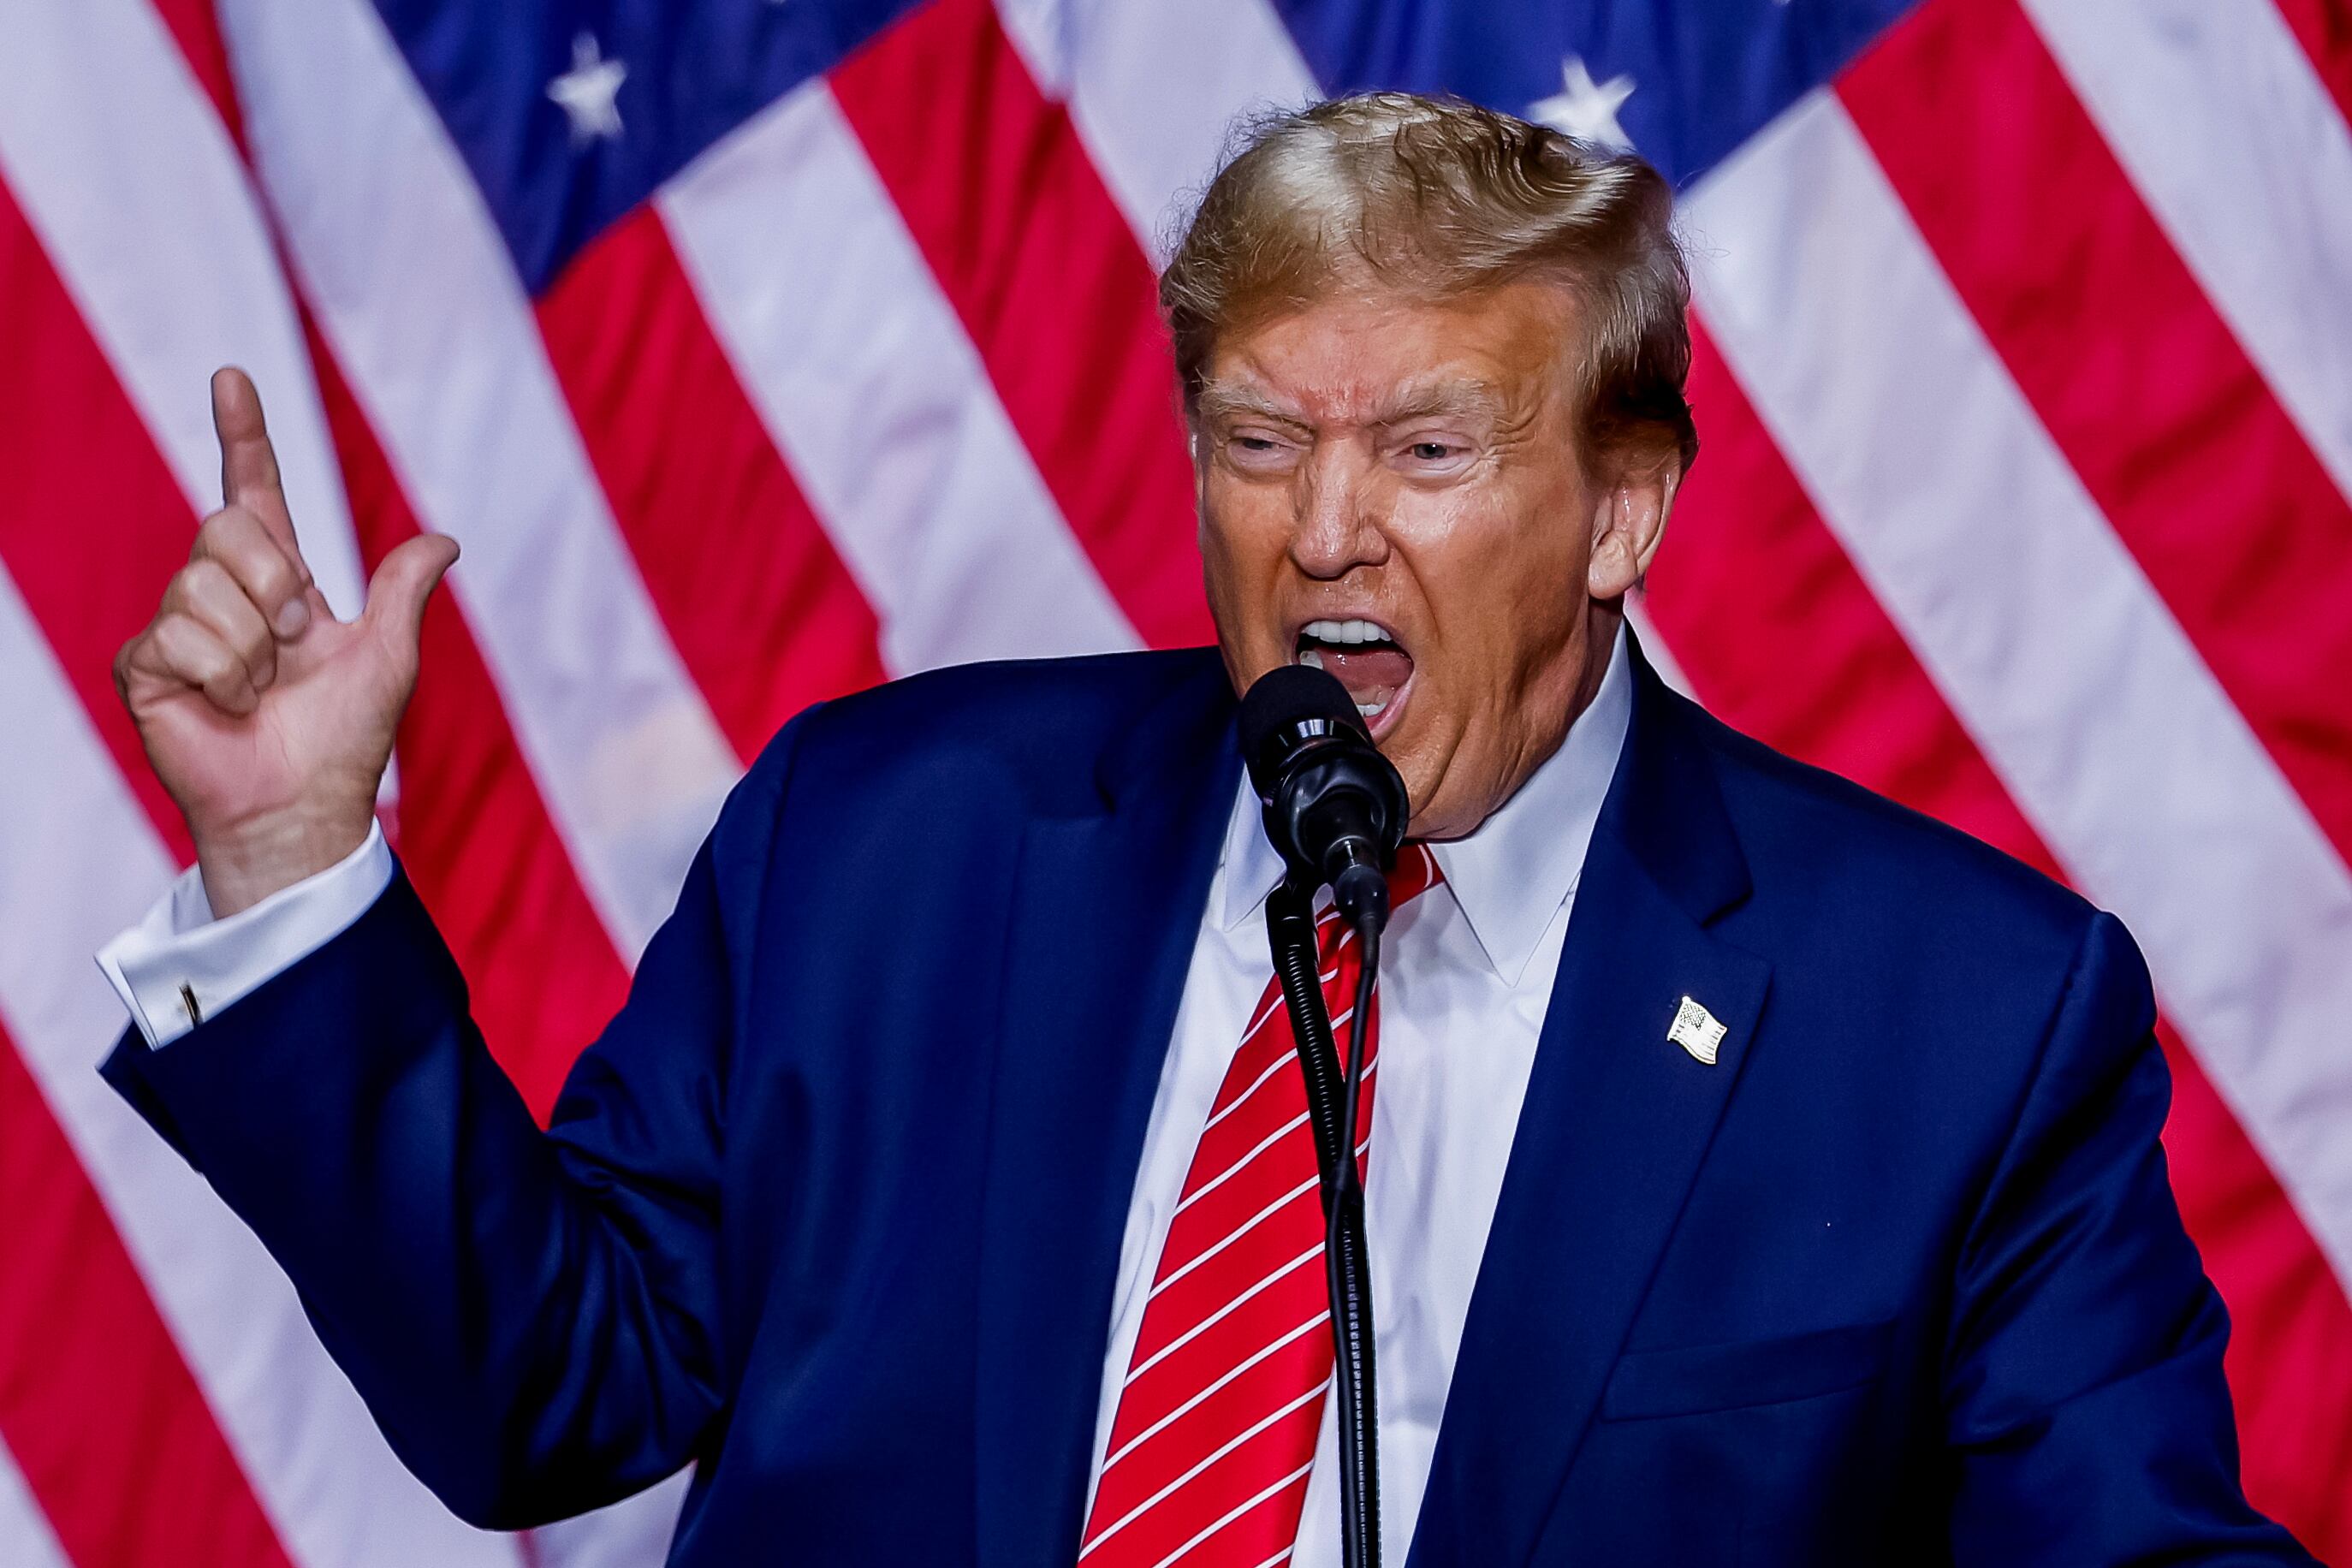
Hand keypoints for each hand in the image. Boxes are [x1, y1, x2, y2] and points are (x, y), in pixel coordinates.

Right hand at [115, 368, 457, 915]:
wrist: (304, 805)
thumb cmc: (344, 741)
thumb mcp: (389, 655)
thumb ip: (403, 591)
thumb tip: (445, 539)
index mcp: (278, 582)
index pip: (254, 491)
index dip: (244, 436)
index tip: (234, 378)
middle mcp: (223, 594)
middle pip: (227, 527)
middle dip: (275, 585)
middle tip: (294, 644)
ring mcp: (180, 627)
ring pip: (204, 584)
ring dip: (253, 646)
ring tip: (261, 690)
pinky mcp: (145, 665)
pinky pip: (181, 634)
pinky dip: (221, 675)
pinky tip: (228, 708)